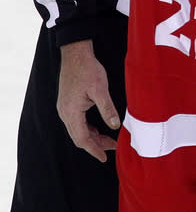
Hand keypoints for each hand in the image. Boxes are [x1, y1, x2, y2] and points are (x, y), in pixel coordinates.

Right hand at [57, 38, 120, 161]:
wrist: (75, 53)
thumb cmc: (87, 69)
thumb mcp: (100, 89)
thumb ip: (107, 109)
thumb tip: (115, 126)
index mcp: (71, 112)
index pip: (82, 139)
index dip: (94, 150)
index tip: (105, 157)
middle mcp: (65, 112)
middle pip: (79, 136)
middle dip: (96, 144)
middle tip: (113, 147)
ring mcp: (65, 108)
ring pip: (78, 130)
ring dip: (92, 136)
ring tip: (109, 140)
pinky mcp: (68, 103)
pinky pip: (77, 122)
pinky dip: (88, 128)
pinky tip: (98, 128)